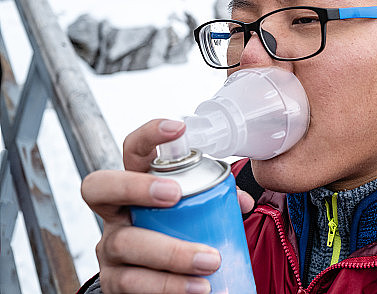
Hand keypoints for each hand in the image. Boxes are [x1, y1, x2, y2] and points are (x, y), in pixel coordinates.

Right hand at [81, 119, 221, 292]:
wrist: (156, 285)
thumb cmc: (178, 234)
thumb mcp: (194, 210)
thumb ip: (217, 198)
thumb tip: (243, 202)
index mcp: (136, 187)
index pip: (130, 151)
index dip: (147, 136)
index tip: (177, 128)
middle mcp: (115, 213)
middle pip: (103, 189)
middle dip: (136, 187)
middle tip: (175, 195)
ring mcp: (110, 249)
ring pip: (127, 244)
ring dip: (172, 253)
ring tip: (210, 261)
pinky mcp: (114, 283)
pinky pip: (134, 284)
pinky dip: (168, 287)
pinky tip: (197, 289)